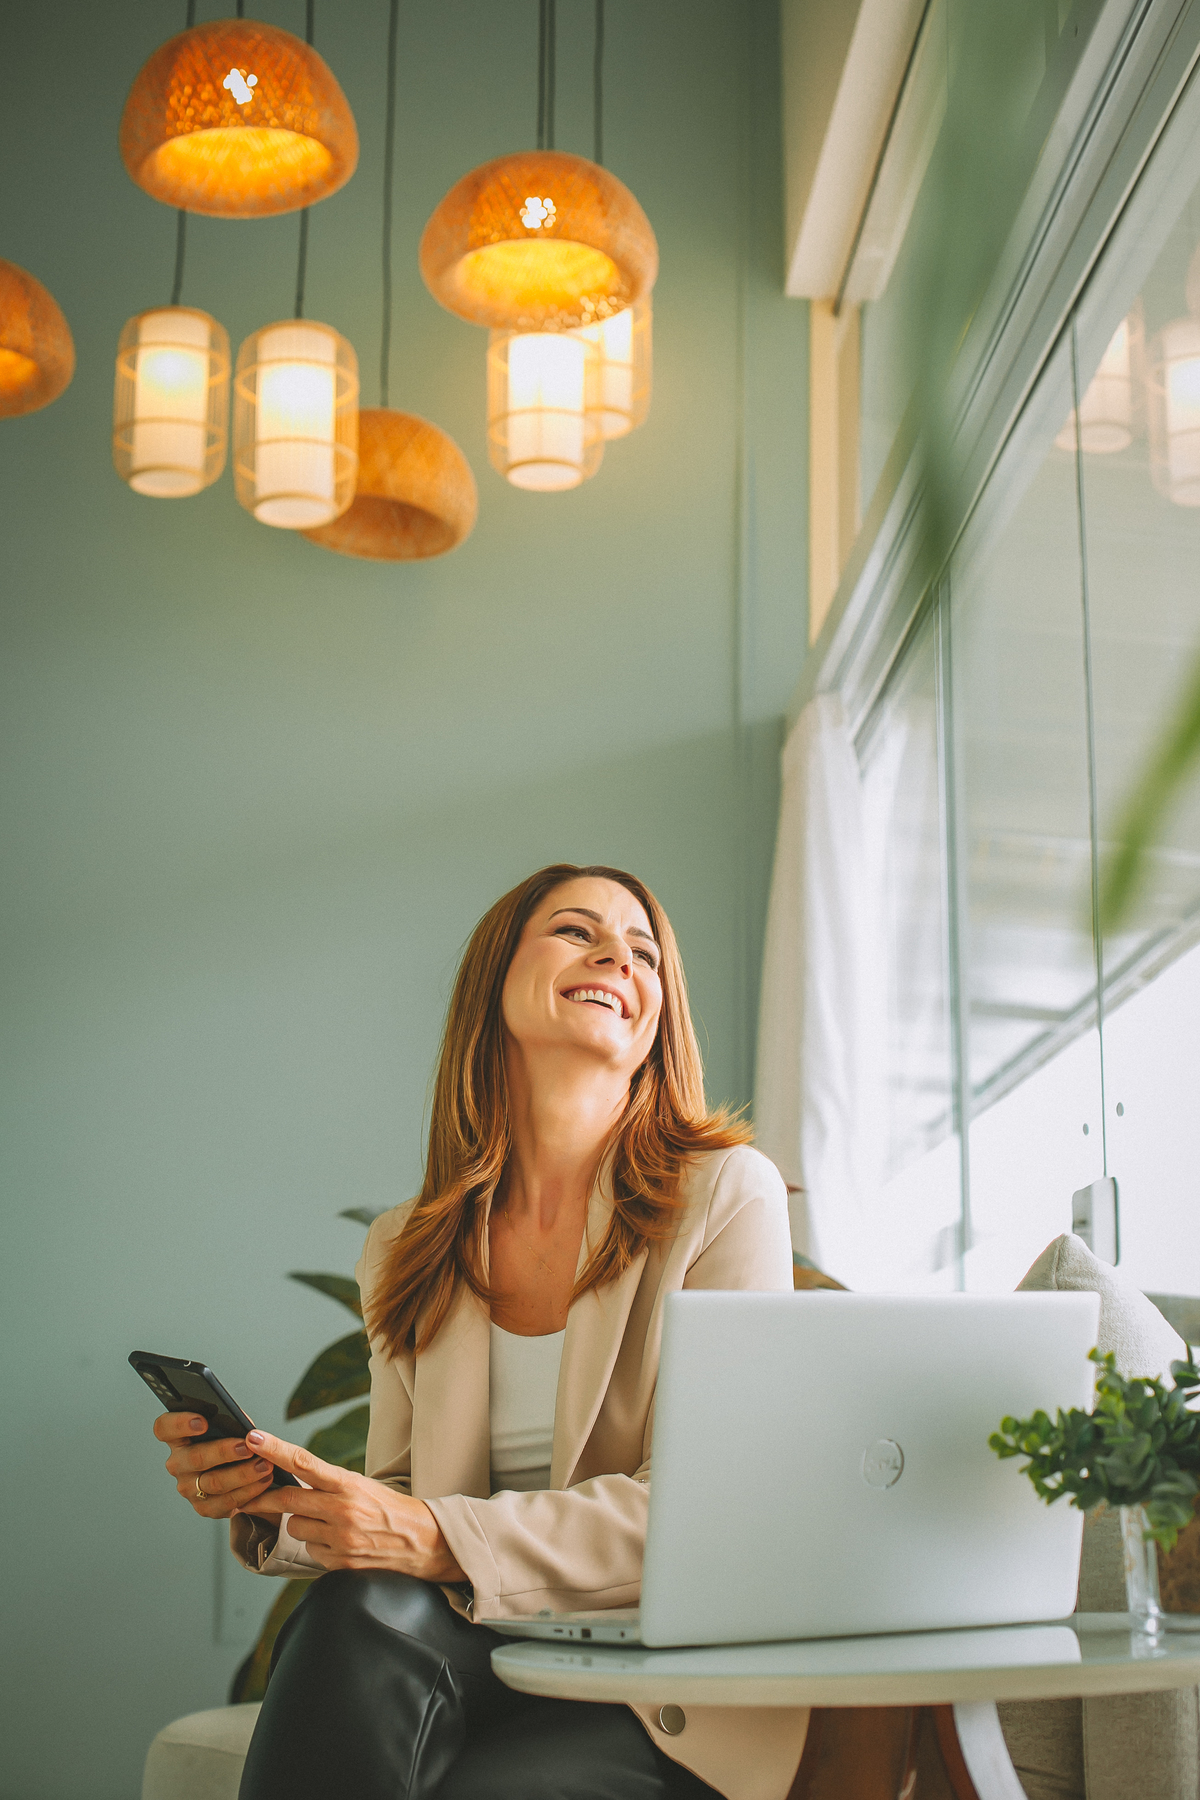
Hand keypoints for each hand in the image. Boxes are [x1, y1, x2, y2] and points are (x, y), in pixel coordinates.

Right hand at [154, 1411, 276, 1518]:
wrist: (240, 1473)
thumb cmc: (232, 1441)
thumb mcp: (230, 1426)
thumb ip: (231, 1422)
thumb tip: (244, 1427)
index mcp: (178, 1438)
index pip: (164, 1428)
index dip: (179, 1423)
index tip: (202, 1421)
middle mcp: (178, 1464)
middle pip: (193, 1458)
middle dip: (223, 1451)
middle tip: (246, 1446)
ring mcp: (188, 1488)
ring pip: (212, 1482)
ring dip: (242, 1473)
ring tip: (264, 1464)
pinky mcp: (204, 1507)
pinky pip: (225, 1502)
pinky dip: (248, 1492)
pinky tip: (264, 1481)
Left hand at [236, 1429, 467, 1582]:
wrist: (422, 1541)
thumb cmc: (389, 1508)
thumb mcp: (363, 1485)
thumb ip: (329, 1485)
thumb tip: (291, 1482)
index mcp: (349, 1483)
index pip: (304, 1462)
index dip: (275, 1450)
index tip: (253, 1439)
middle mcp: (342, 1509)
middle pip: (287, 1500)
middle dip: (264, 1499)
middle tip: (247, 1497)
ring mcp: (340, 1538)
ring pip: (295, 1528)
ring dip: (302, 1525)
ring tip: (326, 1523)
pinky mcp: (339, 1562)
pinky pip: (310, 1551)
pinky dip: (317, 1546)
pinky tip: (338, 1542)